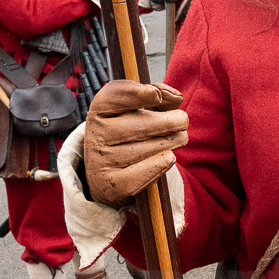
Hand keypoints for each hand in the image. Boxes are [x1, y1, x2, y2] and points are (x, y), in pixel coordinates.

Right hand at [83, 80, 187, 207]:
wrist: (106, 175)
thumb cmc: (128, 134)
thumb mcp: (136, 110)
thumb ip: (156, 95)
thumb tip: (176, 97)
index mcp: (99, 111)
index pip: (113, 97)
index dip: (136, 94)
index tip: (157, 95)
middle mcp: (96, 135)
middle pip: (137, 125)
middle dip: (168, 121)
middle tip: (183, 120)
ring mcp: (101, 161)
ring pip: (146, 149)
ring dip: (171, 141)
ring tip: (180, 138)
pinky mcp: (112, 185)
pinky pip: (142, 173)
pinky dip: (160, 164)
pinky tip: (170, 157)